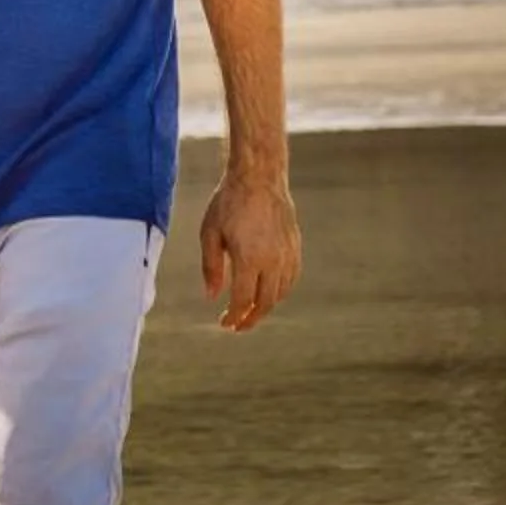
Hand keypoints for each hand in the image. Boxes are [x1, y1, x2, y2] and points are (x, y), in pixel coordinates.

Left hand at [200, 172, 300, 331]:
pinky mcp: (295, 248)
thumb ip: (211, 267)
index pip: (244, 300)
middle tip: (237, 326)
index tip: (225, 324)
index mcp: (250, 259)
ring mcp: (288, 255)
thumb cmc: (228, 203)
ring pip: (281, 293)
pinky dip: (280, 292)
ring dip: (266, 307)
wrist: (259, 178)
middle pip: (266, 303)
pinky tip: (267, 292)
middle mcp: (273, 262)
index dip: (235, 317)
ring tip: (250, 311)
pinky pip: (291, 279)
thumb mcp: (210, 233)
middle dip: (251, 318)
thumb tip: (212, 296)